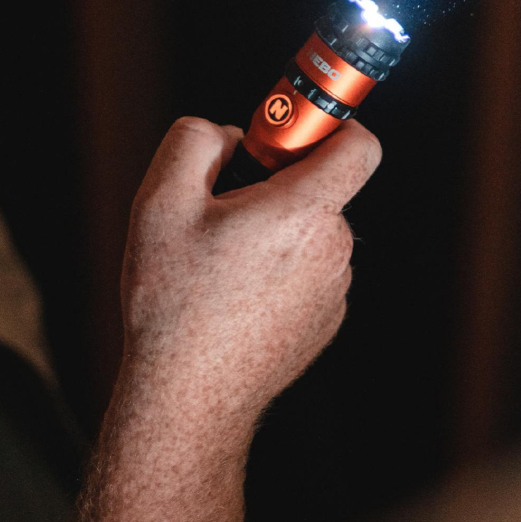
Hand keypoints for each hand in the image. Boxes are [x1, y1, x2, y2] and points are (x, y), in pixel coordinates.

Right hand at [120, 116, 381, 423]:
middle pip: (318, 186)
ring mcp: (334, 289)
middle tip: (221, 211)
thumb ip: (196, 140)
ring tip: (220, 265)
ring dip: (273, 229)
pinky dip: (279, 268)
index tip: (285, 134)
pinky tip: (234, 297)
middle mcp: (332, 249)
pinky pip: (308, 270)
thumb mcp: (161, 201)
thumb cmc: (174, 300)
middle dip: (274, 184)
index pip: (359, 144)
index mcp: (303, 213)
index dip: (327, 124)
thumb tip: (232, 136)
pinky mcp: (326, 319)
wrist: (189, 397)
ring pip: (309, 229)